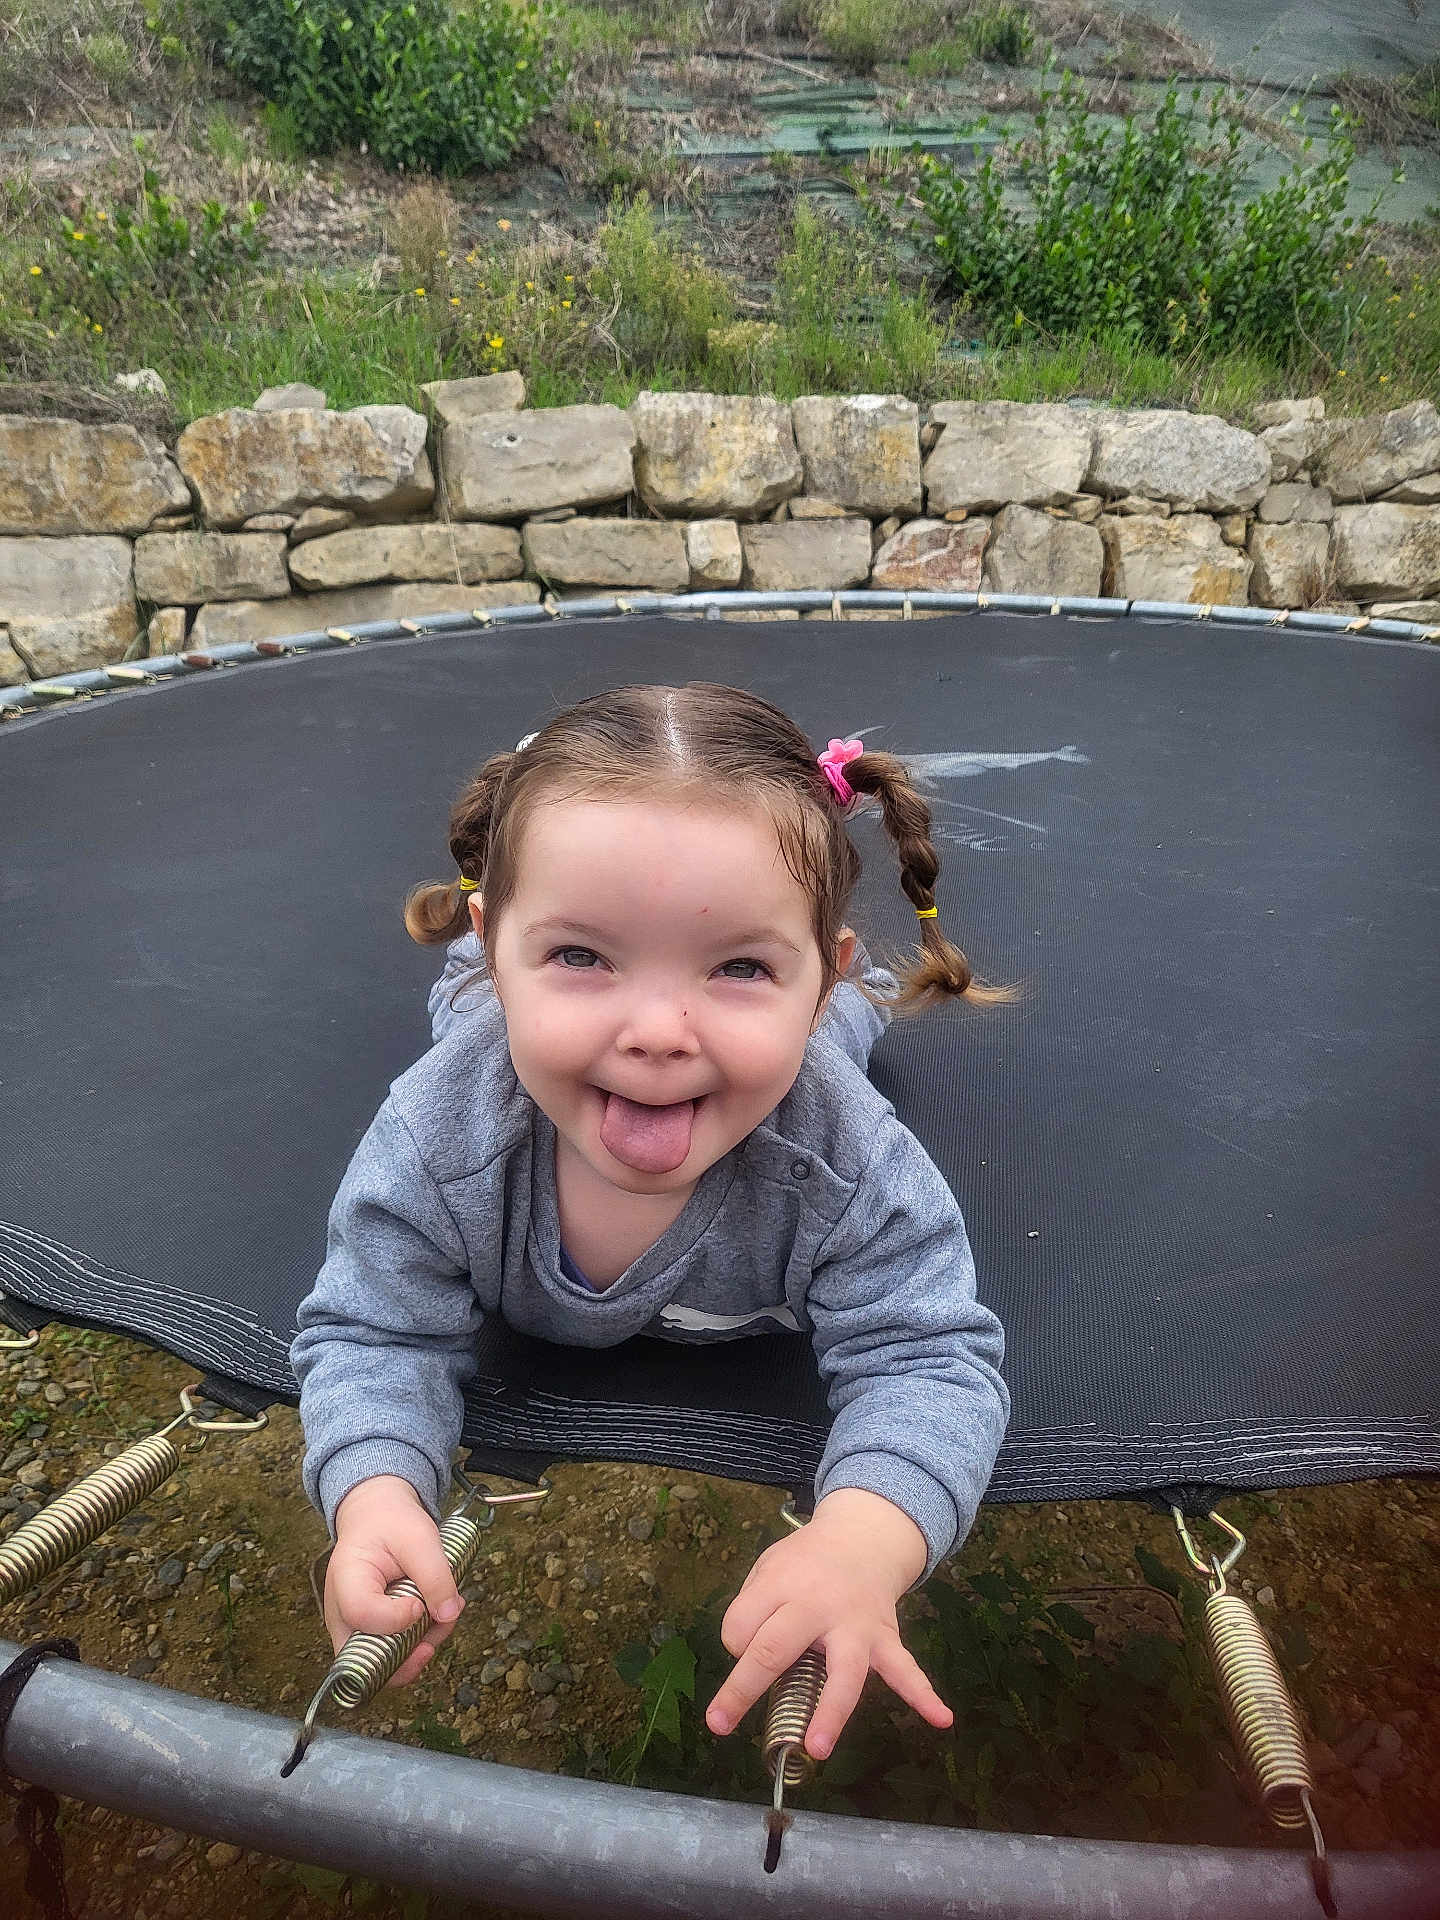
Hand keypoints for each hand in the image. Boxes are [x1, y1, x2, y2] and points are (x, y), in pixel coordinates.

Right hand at [325, 1475, 464, 1687]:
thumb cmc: (391, 1524)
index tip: (419, 1603)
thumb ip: (434, 1575)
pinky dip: (421, 1639)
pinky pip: (394, 1652)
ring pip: (386, 1662)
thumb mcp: (419, 1537)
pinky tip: (438, 1614)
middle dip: (413, 1651)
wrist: (378, 1519)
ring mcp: (355, 1628)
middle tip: (441, 1622)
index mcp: (347, 1580)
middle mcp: (342, 1614)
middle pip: (369, 1658)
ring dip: (423, 1644)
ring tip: (446, 1610)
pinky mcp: (372, 1634)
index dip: (397, 1618)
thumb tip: (449, 1615)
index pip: (363, 1615)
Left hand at [704, 1488, 951, 1759]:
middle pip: (775, 1647)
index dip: (734, 1642)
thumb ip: (753, 1605)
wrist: (862, 1536)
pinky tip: (940, 1719)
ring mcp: (854, 1625)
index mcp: (780, 1584)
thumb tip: (745, 1657)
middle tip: (718, 1723)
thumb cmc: (806, 1562)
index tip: (741, 1647)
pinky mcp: (884, 1638)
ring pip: (842, 1671)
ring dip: (830, 1711)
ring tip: (815, 1748)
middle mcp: (816, 1605)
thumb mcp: (769, 1566)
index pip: (741, 1625)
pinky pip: (905, 1668)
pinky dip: (924, 1695)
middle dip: (744, 1687)